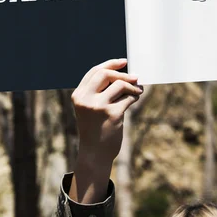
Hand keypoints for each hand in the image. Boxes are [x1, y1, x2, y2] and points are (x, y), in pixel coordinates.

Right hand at [69, 58, 142, 202]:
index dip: (110, 64)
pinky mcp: (112, 114)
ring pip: (120, 85)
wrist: (94, 154)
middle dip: (123, 74)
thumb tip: (123, 74)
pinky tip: (136, 98)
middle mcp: (86, 99)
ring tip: (139, 90)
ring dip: (133, 86)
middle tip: (135, 77)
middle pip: (105, 74)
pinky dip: (135, 96)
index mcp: (78, 95)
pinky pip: (128, 98)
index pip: (94, 71)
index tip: (124, 62)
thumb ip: (100, 92)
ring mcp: (98, 107)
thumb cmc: (94, 129)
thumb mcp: (90, 108)